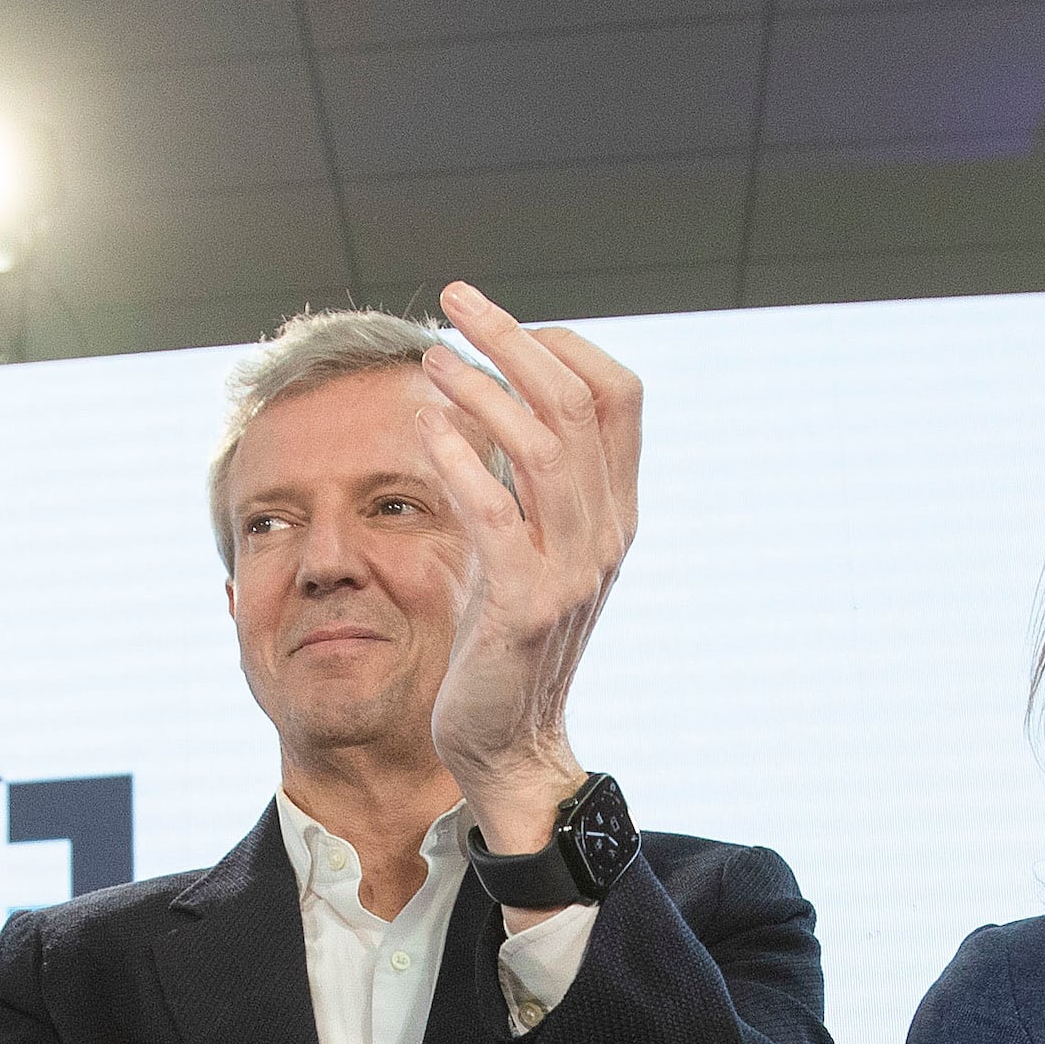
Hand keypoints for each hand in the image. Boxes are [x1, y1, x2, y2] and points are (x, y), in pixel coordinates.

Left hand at [412, 280, 642, 850]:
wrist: (510, 743)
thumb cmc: (505, 641)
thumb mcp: (524, 545)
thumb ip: (518, 481)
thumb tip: (477, 397)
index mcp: (614, 511)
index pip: (618, 394)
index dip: (561, 344)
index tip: (500, 326)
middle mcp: (606, 531)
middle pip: (578, 401)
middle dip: (514, 338)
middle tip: (456, 300)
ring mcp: (572, 568)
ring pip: (543, 445)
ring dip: (481, 390)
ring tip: (430, 361)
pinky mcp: (524, 603)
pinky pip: (495, 512)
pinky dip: (460, 461)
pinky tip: (426, 431)